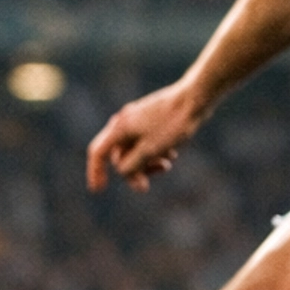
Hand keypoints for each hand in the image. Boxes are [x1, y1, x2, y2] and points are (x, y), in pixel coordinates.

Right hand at [86, 79, 208, 192]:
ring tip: (167, 165)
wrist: (194, 99)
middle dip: (133, 171)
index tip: (98, 190)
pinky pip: (145, 142)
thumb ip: (132, 165)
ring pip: (134, 150)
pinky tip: (172, 154)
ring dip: (147, 163)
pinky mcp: (150, 120)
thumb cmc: (172, 124)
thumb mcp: (150, 151)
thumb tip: (122, 172)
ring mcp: (137, 120)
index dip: (95, 171)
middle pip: (119, 155)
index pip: (98, 152)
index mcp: (120, 127)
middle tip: (145, 187)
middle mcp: (124, 122)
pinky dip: (154, 152)